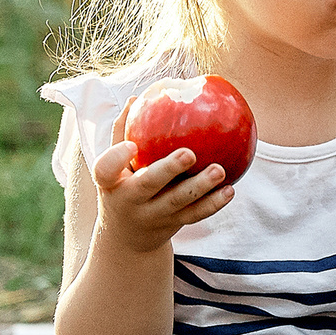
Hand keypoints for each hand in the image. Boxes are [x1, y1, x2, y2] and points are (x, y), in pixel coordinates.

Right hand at [90, 139, 232, 254]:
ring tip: (219, 170)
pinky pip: (195, 215)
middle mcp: (129, 201)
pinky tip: (230, 189)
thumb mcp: (114, 165)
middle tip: (189, 153)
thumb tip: (140, 96)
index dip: (116, 158)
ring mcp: (152, 216)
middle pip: (148, 185)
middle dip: (168, 170)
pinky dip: (213, 204)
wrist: (127, 238)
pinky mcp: (173, 226)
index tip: (132, 145)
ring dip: (200, 187)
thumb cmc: (123, 184)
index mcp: (111, 183)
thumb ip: (123, 132)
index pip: (105, 170)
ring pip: (178, 202)